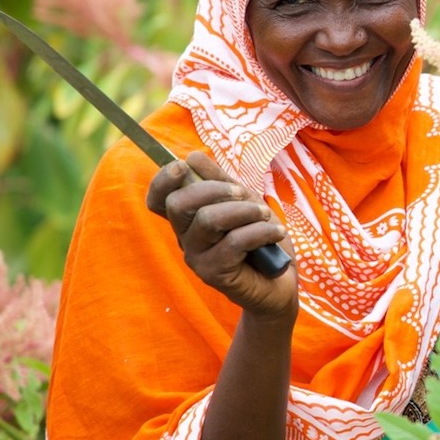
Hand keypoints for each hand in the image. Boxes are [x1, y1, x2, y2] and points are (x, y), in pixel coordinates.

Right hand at [146, 151, 297, 321]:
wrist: (281, 282)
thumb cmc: (261, 239)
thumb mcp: (244, 201)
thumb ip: (220, 180)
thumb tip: (192, 157)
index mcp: (188, 219)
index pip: (158, 200)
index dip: (162, 180)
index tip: (182, 166)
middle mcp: (186, 239)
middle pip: (178, 204)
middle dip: (214, 189)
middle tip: (243, 193)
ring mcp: (197, 258)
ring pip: (208, 220)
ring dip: (244, 210)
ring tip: (266, 215)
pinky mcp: (213, 274)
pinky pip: (234, 242)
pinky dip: (260, 231)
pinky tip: (276, 233)